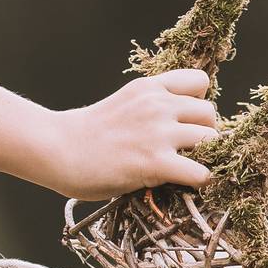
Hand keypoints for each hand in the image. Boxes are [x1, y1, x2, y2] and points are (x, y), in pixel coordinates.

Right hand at [37, 68, 220, 199]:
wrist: (56, 149)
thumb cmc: (83, 134)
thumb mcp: (121, 104)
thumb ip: (147, 107)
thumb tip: (172, 125)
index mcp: (149, 88)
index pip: (199, 81)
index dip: (197, 103)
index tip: (185, 121)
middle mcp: (158, 105)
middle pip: (210, 113)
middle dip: (204, 132)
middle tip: (187, 151)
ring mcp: (158, 133)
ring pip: (211, 139)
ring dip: (205, 156)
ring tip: (187, 168)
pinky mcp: (155, 163)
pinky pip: (200, 172)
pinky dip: (200, 181)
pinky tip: (188, 186)